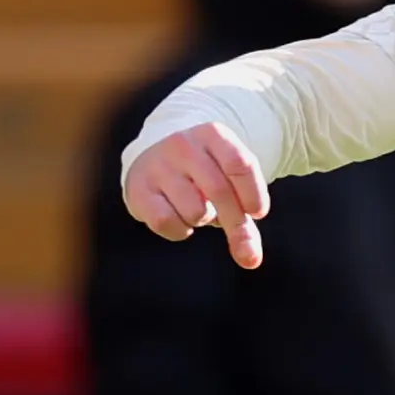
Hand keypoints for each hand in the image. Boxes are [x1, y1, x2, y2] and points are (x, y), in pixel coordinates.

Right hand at [122, 122, 270, 270]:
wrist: (155, 160)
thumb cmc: (202, 177)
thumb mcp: (228, 184)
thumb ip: (245, 223)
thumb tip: (251, 260)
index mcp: (212, 134)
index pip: (241, 164)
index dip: (253, 194)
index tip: (256, 212)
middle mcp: (183, 144)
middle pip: (219, 191)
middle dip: (233, 220)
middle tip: (237, 232)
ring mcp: (158, 165)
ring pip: (195, 211)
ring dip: (202, 220)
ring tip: (197, 208)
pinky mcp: (138, 188)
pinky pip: (166, 222)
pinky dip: (179, 230)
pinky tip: (178, 217)